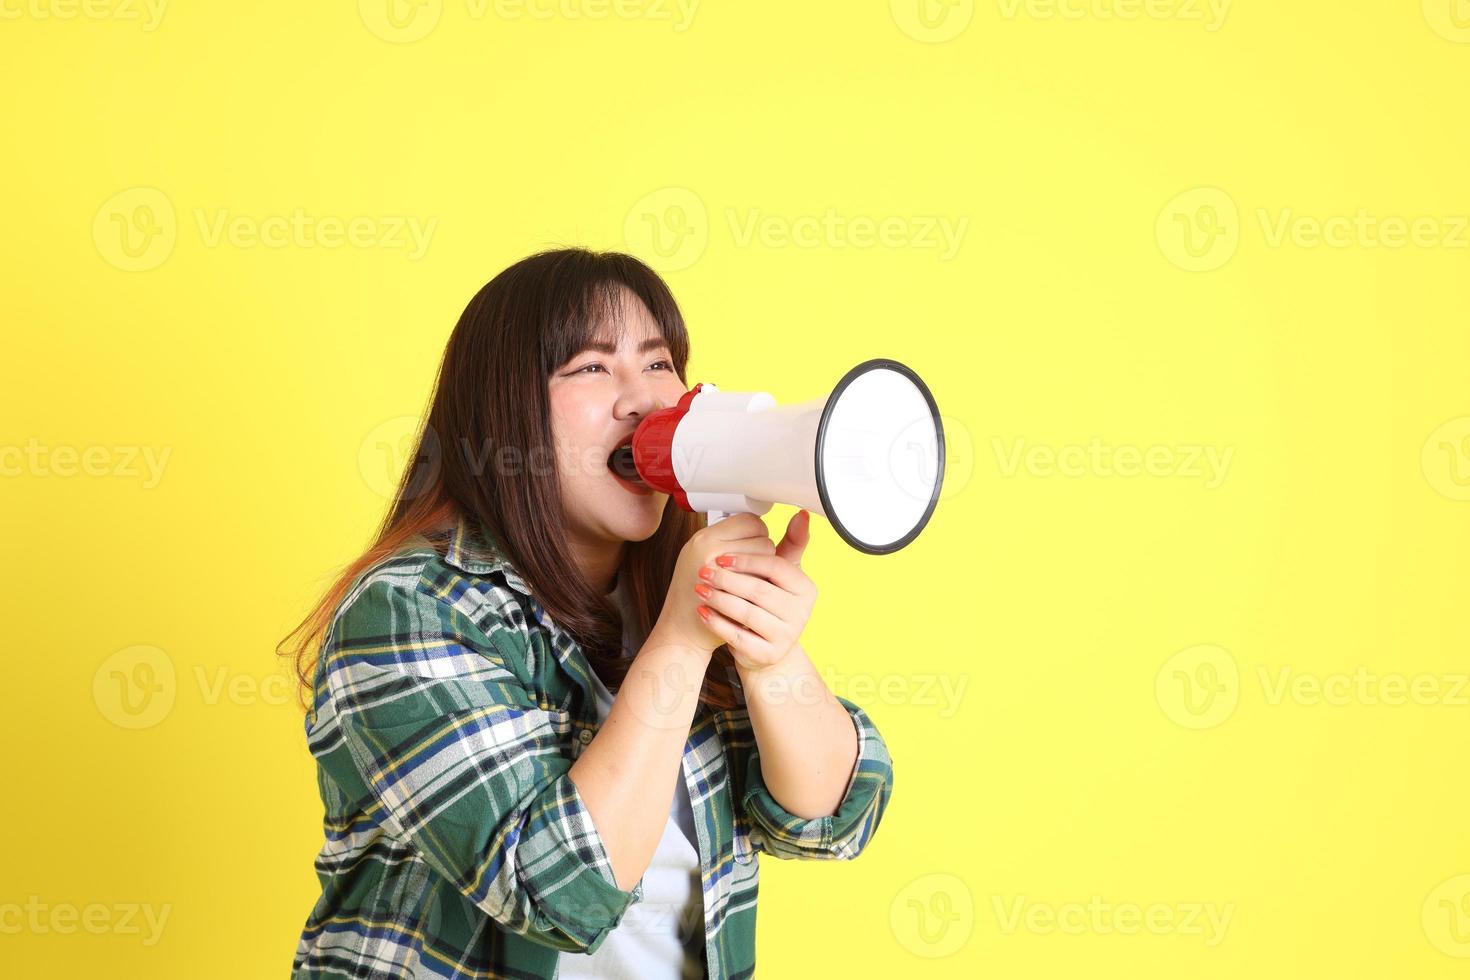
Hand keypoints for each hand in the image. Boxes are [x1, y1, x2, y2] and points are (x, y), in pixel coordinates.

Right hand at [654, 512, 776, 655]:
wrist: (682, 630)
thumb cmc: (695, 594)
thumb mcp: (707, 559)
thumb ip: (733, 542)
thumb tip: (763, 528)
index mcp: (704, 538)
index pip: (749, 521)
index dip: (758, 533)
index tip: (755, 547)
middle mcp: (707, 548)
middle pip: (762, 537)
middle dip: (765, 552)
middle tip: (753, 567)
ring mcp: (718, 569)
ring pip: (767, 558)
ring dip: (767, 568)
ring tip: (752, 579)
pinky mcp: (729, 592)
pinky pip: (762, 579)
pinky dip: (765, 585)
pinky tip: (753, 594)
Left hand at [692, 509, 815, 671]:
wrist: (763, 645)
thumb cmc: (768, 603)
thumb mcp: (779, 575)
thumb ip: (790, 544)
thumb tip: (802, 514)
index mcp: (806, 588)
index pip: (775, 566)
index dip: (747, 560)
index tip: (721, 557)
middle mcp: (801, 613)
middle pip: (758, 589)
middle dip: (727, 580)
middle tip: (703, 572)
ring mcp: (786, 636)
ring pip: (746, 613)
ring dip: (719, 599)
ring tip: (700, 589)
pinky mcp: (768, 654)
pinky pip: (738, 637)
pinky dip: (717, 623)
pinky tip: (703, 612)